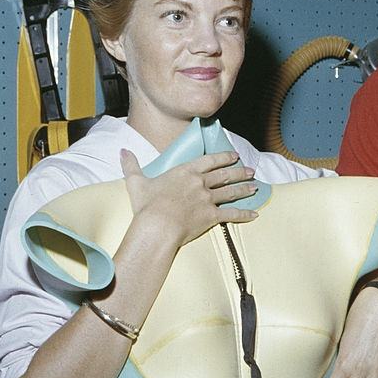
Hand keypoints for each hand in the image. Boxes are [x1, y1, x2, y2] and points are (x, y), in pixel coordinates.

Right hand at [121, 148, 257, 248]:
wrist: (157, 226)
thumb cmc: (146, 205)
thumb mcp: (136, 182)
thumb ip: (131, 166)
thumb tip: (122, 151)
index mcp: (185, 172)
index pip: (209, 160)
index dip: (223, 157)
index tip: (234, 155)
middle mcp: (200, 183)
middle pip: (224, 175)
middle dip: (239, 172)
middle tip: (251, 170)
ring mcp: (208, 199)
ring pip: (231, 192)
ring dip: (244, 189)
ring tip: (255, 187)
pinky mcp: (212, 216)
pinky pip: (232, 215)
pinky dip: (244, 215)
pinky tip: (254, 215)